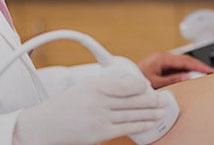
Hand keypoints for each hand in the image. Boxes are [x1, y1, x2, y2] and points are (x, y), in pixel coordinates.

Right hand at [14, 76, 166, 144]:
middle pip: (132, 101)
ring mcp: (98, 119)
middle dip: (152, 100)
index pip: (125, 85)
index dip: (141, 86)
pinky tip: (149, 124)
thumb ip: (108, 85)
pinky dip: (140, 125)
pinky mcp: (99, 134)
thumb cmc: (67, 104)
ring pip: (132, 115)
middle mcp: (97, 102)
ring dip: (150, 114)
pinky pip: (125, 128)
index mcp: (94, 86)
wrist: (44, 125)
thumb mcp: (85, 86)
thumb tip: (135, 86)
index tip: (148, 86)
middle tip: (164, 99)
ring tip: (161, 111)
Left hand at [137, 52, 213, 87]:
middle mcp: (162, 57)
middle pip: (185, 60)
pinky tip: (191, 77)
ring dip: (193, 68)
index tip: (209, 71)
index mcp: (161, 58)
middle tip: (211, 72)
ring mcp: (161, 61)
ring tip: (205, 75)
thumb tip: (187, 77)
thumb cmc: (135, 80)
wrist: (122, 80)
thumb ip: (171, 79)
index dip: (199, 66)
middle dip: (199, 66)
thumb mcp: (154, 83)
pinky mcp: (160, 66)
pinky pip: (176, 67)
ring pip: (182, 63)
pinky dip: (185, 71)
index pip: (185, 61)